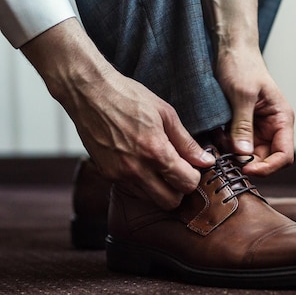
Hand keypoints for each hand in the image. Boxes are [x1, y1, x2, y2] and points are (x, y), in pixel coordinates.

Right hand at [21, 19, 214, 208]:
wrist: (89, 93)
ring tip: (158, 166)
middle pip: (170, 202)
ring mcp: (119, 174)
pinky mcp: (106, 174)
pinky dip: (141, 183)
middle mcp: (136, 168)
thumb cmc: (128, 97)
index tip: (192, 166)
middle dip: (178, 189)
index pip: (186, 184)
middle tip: (178, 171)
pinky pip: (131, 190)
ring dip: (159, 188)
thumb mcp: (165, 113)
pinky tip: (141, 163)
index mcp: (156, 151)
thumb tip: (206, 161)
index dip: (194, 176)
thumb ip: (186, 142)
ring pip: (150, 200)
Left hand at [215, 47, 294, 175]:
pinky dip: (225, 144)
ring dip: (233, 152)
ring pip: (248, 154)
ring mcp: (257, 128)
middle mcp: (272, 127)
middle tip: (225, 154)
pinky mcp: (242, 126)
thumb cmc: (241, 65)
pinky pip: (236, 145)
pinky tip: (217, 133)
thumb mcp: (241, 95)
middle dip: (245, 160)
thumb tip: (244, 154)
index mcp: (282, 119)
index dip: (268, 168)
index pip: (284, 156)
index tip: (246, 169)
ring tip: (220, 137)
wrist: (230, 49)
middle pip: (264, 160)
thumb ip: (243, 125)